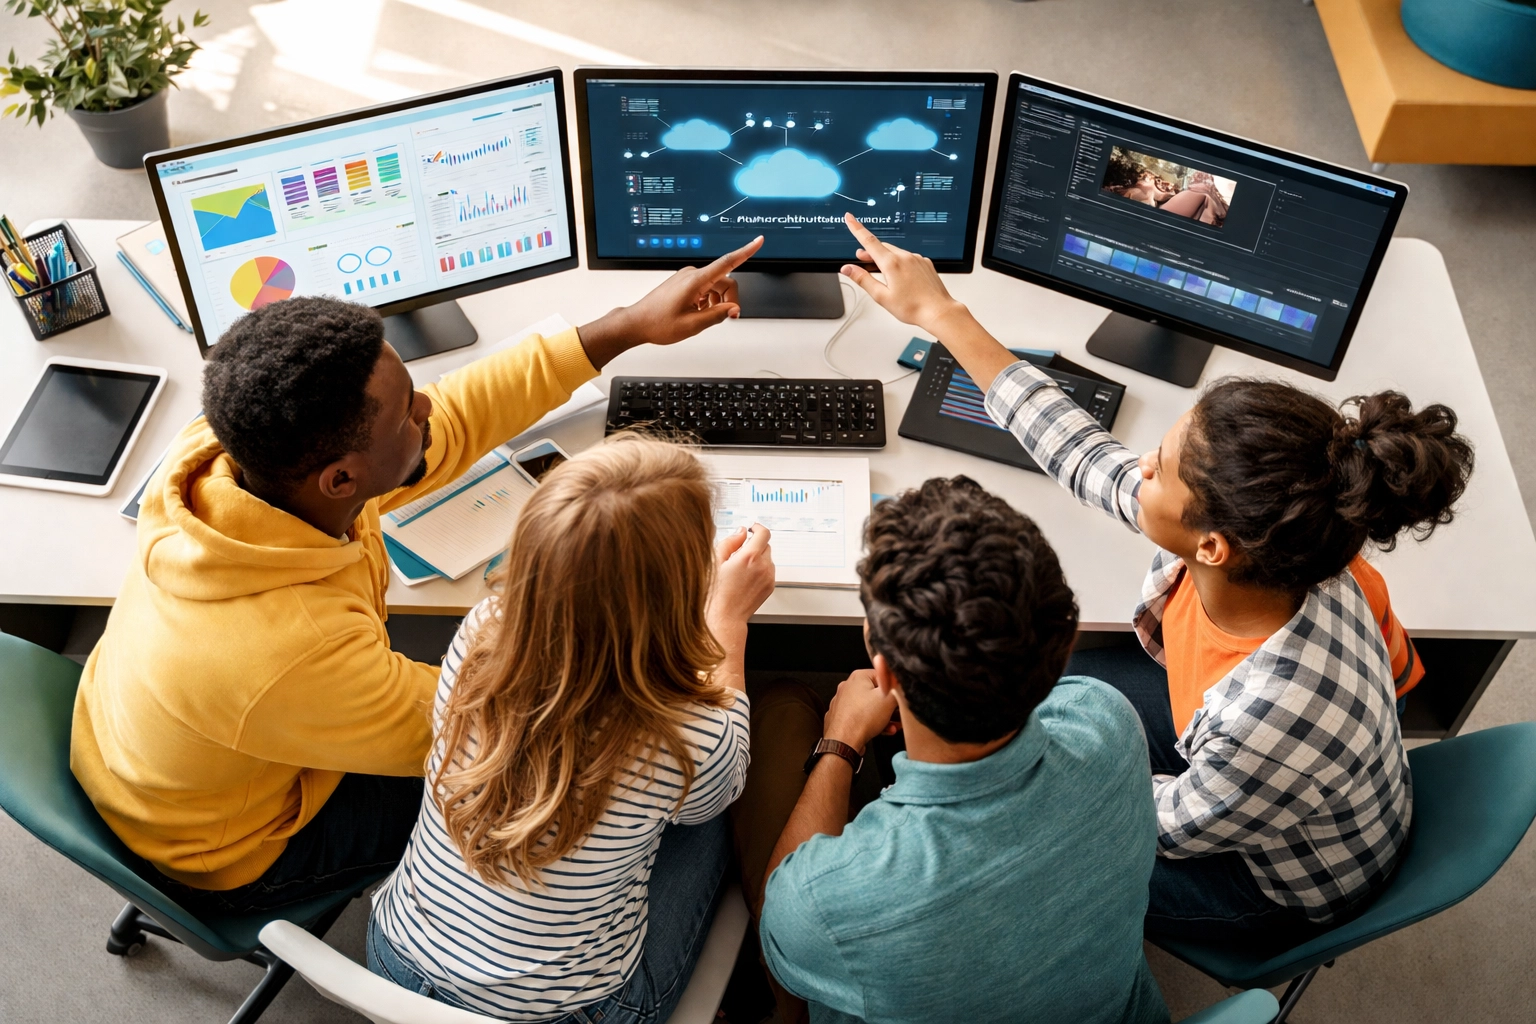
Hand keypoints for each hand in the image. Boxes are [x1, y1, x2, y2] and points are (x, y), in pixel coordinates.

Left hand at [577, 236, 763, 366]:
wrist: (637, 323)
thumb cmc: (658, 323)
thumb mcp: (692, 325)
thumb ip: (717, 316)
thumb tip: (733, 309)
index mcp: (695, 281)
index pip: (727, 262)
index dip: (745, 252)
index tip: (758, 242)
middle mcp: (692, 274)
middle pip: (725, 281)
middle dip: (729, 300)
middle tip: (725, 318)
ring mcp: (687, 277)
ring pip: (716, 286)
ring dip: (717, 302)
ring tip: (702, 318)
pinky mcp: (684, 282)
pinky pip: (705, 288)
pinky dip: (707, 301)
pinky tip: (697, 313)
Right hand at [706, 524, 774, 645]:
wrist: (725, 616)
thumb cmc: (716, 592)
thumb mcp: (716, 561)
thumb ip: (730, 542)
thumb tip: (740, 532)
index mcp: (749, 557)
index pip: (764, 533)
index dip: (757, 528)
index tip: (752, 529)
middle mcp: (762, 566)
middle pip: (766, 545)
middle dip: (754, 545)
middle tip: (739, 553)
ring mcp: (768, 577)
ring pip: (768, 558)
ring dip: (758, 558)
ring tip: (741, 569)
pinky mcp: (770, 586)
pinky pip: (769, 571)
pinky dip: (760, 570)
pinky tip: (745, 578)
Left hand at [824, 669, 899, 753]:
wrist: (844, 741)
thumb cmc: (861, 719)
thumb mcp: (889, 700)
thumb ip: (897, 690)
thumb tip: (900, 686)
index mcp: (858, 677)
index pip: (882, 676)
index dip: (894, 689)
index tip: (899, 698)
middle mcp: (848, 687)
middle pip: (875, 694)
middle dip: (890, 706)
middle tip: (899, 714)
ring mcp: (843, 703)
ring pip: (869, 707)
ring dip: (884, 717)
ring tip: (893, 726)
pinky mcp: (842, 717)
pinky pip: (861, 717)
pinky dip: (873, 723)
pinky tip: (883, 731)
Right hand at [840, 214, 967, 333]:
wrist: (938, 311)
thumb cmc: (912, 307)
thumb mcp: (881, 296)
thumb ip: (863, 280)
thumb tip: (848, 269)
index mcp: (892, 264)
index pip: (869, 241)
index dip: (857, 228)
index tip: (850, 218)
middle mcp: (905, 257)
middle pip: (882, 247)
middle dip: (870, 251)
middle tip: (861, 258)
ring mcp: (917, 258)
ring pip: (895, 252)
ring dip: (885, 257)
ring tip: (881, 270)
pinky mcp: (925, 263)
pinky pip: (908, 257)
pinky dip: (900, 261)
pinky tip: (900, 275)